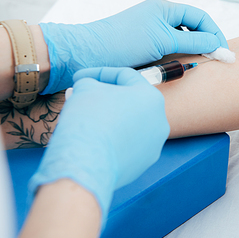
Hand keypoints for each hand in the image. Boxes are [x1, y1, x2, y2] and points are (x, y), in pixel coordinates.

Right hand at [29, 67, 168, 218]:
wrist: (88, 164)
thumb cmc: (90, 120)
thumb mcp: (85, 89)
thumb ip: (88, 83)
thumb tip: (85, 87)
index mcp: (151, 97)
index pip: (125, 76)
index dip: (99, 73)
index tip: (79, 78)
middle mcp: (159, 121)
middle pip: (129, 102)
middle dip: (103, 98)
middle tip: (80, 98)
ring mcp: (154, 145)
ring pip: (129, 125)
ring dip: (108, 119)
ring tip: (84, 121)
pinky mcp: (143, 164)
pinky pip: (126, 146)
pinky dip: (112, 140)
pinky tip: (94, 141)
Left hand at [39, 0, 227, 93]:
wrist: (89, 55)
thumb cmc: (124, 42)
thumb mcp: (164, 40)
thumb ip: (193, 42)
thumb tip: (218, 46)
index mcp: (164, 8)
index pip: (200, 17)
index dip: (215, 32)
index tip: (224, 51)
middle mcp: (160, 18)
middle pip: (193, 29)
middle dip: (207, 43)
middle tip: (218, 60)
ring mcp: (153, 33)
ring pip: (183, 42)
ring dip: (193, 52)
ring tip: (202, 66)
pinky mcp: (146, 49)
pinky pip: (170, 52)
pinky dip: (180, 59)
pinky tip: (183, 69)